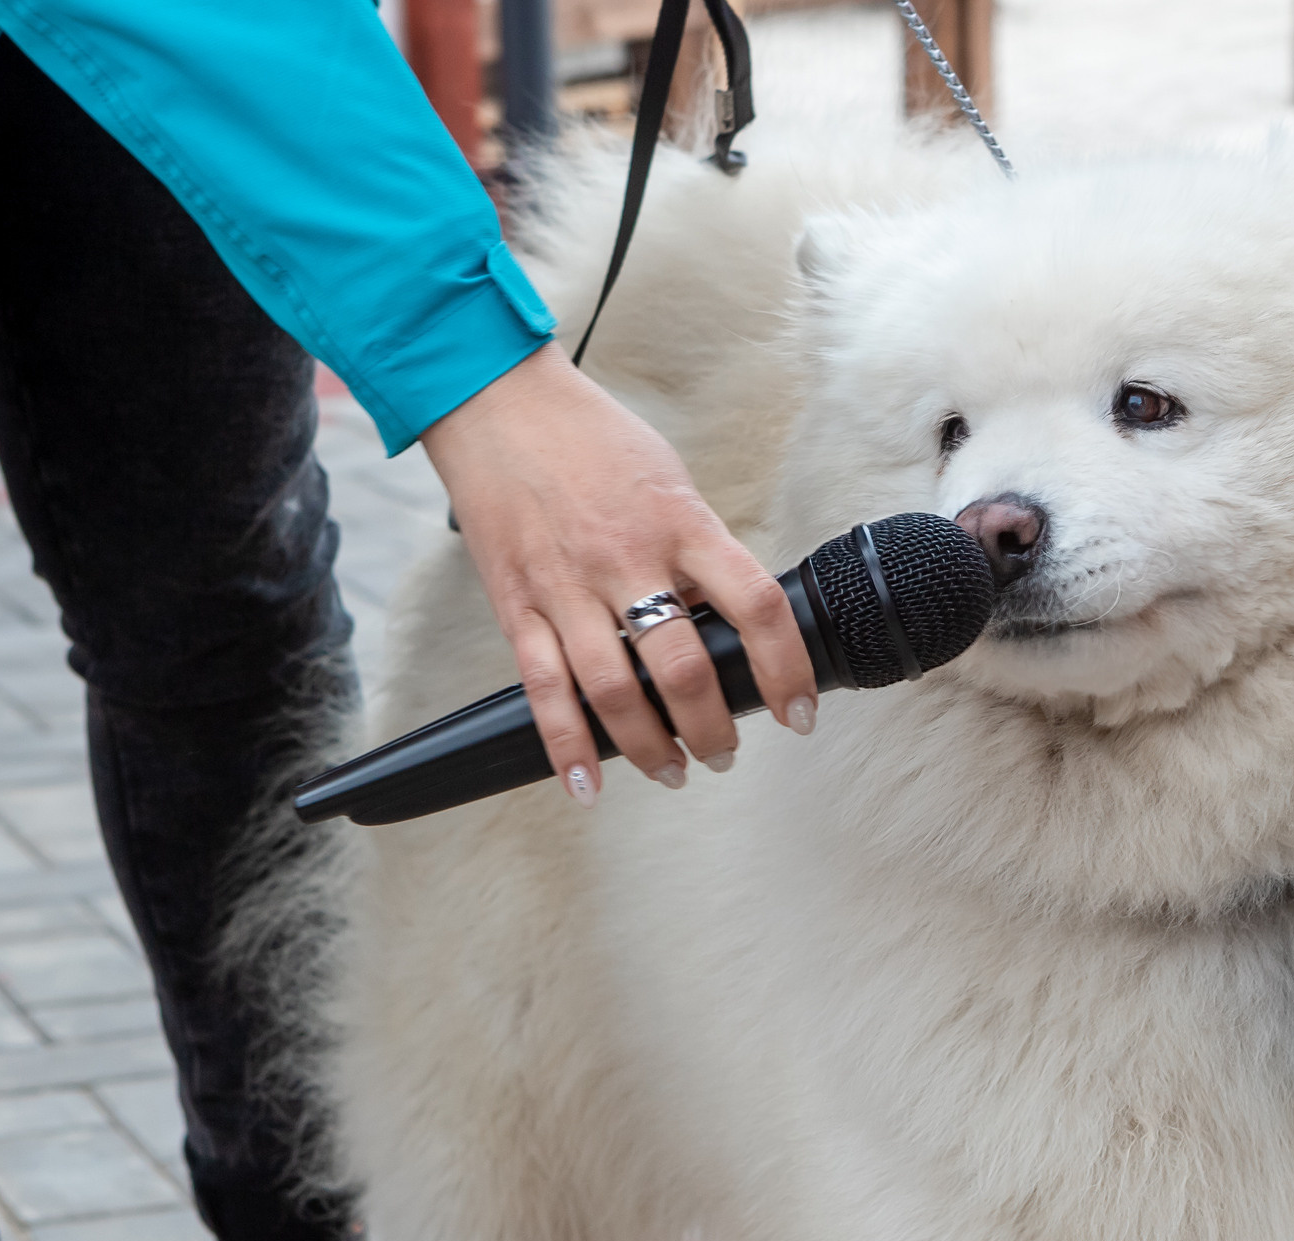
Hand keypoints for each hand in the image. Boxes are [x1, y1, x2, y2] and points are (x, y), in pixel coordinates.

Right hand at [420, 346, 816, 804]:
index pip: (756, 607)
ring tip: (672, 770)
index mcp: (680, 522)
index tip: (798, 712)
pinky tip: (588, 784)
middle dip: (714, 729)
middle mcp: (627, 559)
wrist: (496, 401)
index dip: (786, 670)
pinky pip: (545, 690)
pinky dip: (567, 747)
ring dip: (652, 747)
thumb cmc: (588, 437)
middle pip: (685, 670)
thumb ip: (698, 547)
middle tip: (725, 753)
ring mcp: (567, 586)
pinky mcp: (516, 605)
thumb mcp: (669, 479)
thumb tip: (725, 617)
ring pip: (616, 692)